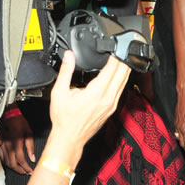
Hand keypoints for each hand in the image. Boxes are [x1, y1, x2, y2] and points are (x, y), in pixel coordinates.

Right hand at [0, 112, 35, 174]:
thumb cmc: (19, 122)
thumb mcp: (29, 132)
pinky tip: (12, 165)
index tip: (30, 171)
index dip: (26, 168)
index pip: (21, 161)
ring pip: (7, 162)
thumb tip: (33, 158)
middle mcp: (8, 147)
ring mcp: (2, 147)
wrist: (7, 114)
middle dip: (20, 171)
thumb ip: (30, 146)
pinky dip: (7, 163)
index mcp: (17, 144)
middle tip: (27, 173)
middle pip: (13, 164)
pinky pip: (2, 158)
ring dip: (14, 168)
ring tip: (21, 171)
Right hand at [46, 51, 129, 165]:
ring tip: (124, 57)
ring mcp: (112, 104)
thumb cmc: (64, 119)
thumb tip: (69, 56)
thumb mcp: (59, 93)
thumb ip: (66, 71)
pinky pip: (121, 89)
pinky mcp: (113, 108)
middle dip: (124, 59)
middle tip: (123, 48)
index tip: (116, 46)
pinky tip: (118, 74)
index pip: (112, 69)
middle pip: (123, 73)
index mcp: (96, 93)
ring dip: (125, 68)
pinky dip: (121, 79)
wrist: (69, 138)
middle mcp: (108, 98)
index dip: (116, 55)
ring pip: (125, 81)